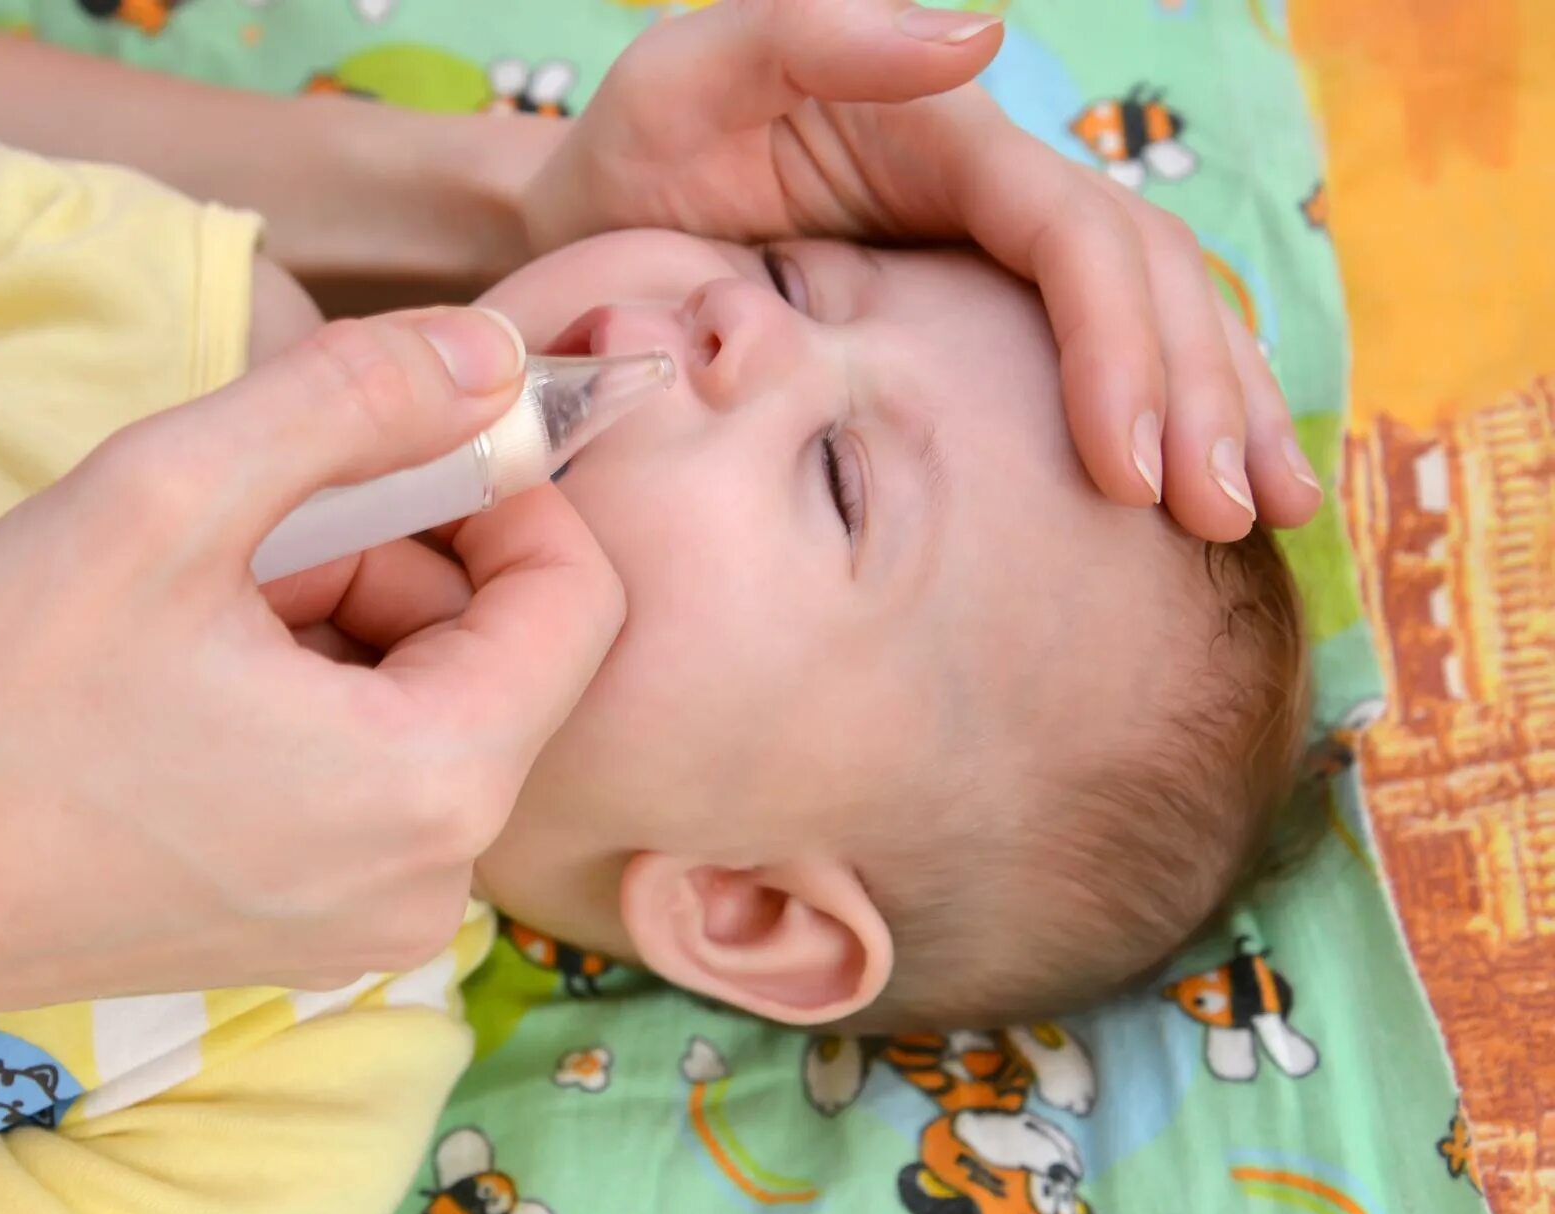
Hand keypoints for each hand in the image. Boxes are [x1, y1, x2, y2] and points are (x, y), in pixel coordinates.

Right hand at [0, 307, 622, 1004]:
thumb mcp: (173, 492)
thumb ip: (358, 398)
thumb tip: (495, 353)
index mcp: (435, 785)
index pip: (580, 600)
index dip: (508, 492)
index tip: (395, 441)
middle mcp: (432, 882)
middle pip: (497, 655)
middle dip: (396, 559)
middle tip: (246, 532)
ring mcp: (372, 924)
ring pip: (427, 711)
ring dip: (340, 624)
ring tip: (193, 608)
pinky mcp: (310, 935)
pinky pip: (370, 781)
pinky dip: (309, 703)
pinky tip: (186, 682)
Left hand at [522, 0, 1321, 540]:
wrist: (592, 222)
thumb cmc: (629, 153)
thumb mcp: (685, 77)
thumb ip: (814, 37)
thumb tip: (982, 43)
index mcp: (946, 138)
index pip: (1074, 239)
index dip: (1119, 347)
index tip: (1130, 465)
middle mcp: (993, 191)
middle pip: (1143, 281)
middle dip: (1199, 395)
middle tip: (1230, 515)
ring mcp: (991, 253)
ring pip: (1151, 317)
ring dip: (1217, 411)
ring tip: (1270, 515)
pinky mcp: (976, 314)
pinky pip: (1095, 358)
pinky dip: (1163, 418)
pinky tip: (1205, 495)